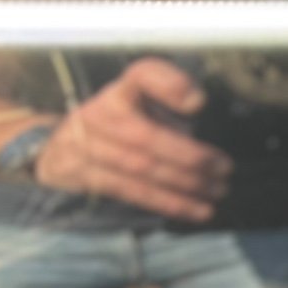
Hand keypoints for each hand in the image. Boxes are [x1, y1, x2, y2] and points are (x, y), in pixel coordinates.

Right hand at [35, 57, 232, 222]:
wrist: (63, 148)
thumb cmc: (121, 123)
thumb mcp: (141, 103)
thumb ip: (168, 102)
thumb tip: (197, 107)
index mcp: (119, 91)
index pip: (141, 77)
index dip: (168, 85)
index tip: (198, 102)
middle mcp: (99, 114)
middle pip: (145, 136)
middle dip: (190, 156)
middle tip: (224, 168)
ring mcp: (87, 147)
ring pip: (141, 167)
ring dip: (186, 183)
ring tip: (218, 190)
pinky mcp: (89, 177)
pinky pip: (134, 192)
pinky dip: (171, 203)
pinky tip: (201, 210)